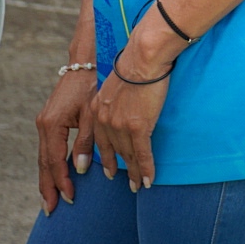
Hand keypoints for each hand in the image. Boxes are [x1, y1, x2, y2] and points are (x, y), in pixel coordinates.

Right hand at [36, 68, 96, 213]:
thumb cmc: (93, 85)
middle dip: (48, 186)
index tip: (70, 196)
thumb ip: (86, 141)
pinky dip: (51, 165)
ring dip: (48, 178)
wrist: (86, 62)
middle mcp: (44, 125)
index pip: (54, 160)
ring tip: (51, 199)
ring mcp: (45, 123)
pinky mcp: (50, 121)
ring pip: (44, 157)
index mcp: (53, 124)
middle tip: (52, 208)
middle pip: (44, 163)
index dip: (61, 180)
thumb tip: (79, 168)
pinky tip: (55, 176)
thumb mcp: (93, 114)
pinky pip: (48, 149)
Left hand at [91, 59, 169, 191]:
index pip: (99, 140)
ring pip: (127, 156)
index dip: (103, 158)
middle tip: (123, 183)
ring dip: (133, 173)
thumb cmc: (135, 63)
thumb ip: (114, 97)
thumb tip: (124, 101)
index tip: (105, 170)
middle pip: (112, 151)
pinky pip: (142, 154)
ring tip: (137, 185)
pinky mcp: (137, 126)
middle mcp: (104, 121)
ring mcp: (120, 126)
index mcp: (97, 110)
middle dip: (116, 170)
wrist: (142, 58)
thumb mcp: (116, 82)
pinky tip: (147, 180)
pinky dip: (145, 169)